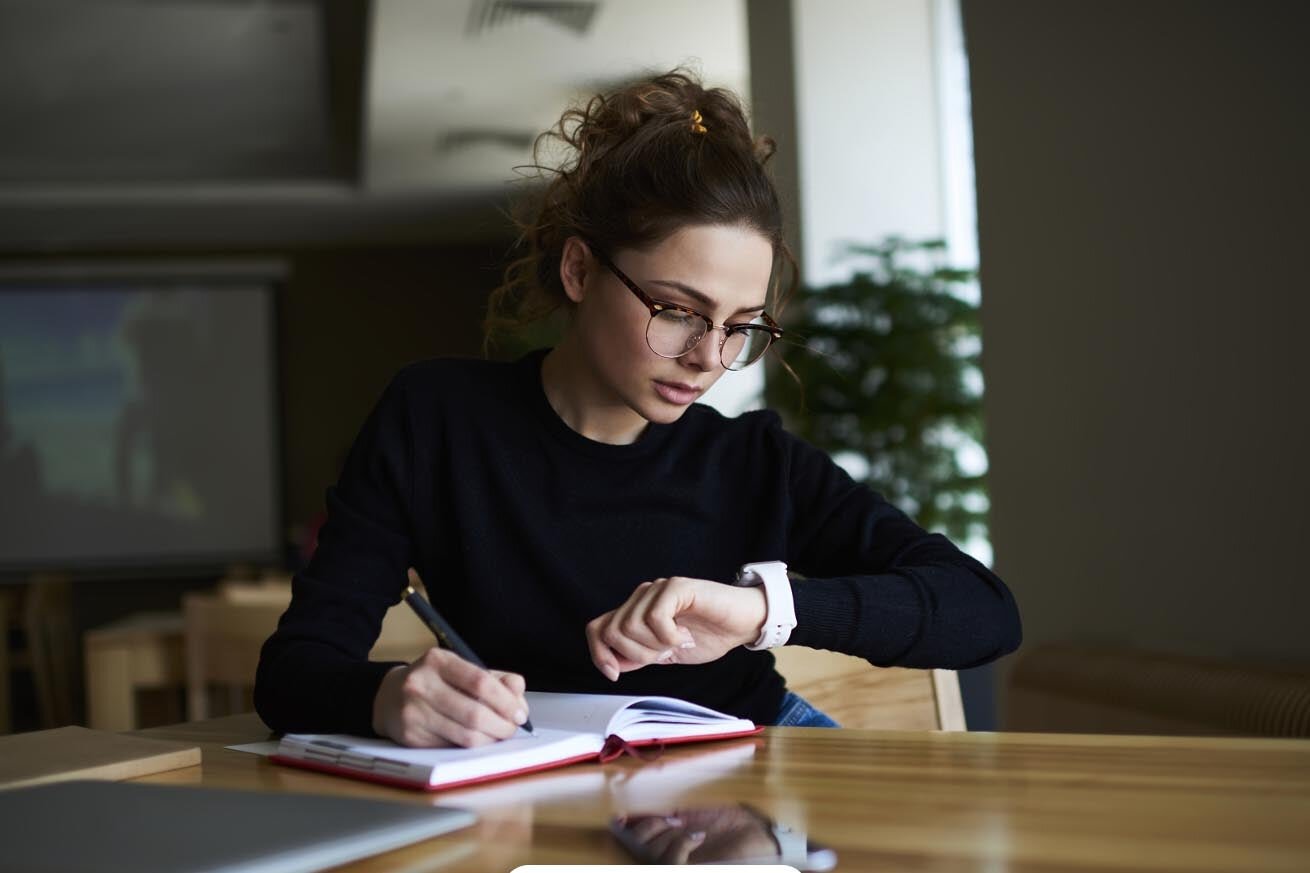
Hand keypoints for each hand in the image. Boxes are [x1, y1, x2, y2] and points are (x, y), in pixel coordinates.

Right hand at [371, 647, 528, 747]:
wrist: (389, 697)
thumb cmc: (436, 683)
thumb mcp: (462, 670)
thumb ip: (495, 679)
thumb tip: (518, 695)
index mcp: (438, 660)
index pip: (480, 682)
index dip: (506, 701)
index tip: (520, 713)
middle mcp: (421, 684)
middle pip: (474, 713)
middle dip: (502, 726)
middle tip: (512, 729)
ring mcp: (413, 712)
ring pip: (465, 736)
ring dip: (490, 740)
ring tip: (498, 736)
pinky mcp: (410, 737)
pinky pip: (451, 747)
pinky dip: (471, 747)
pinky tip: (476, 740)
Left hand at [585, 576, 767, 680]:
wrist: (743, 623)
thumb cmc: (709, 635)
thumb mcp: (666, 654)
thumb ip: (639, 656)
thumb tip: (612, 664)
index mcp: (636, 612)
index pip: (597, 628)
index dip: (598, 654)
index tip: (614, 674)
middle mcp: (642, 597)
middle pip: (612, 631)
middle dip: (637, 654)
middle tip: (665, 654)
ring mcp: (658, 589)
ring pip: (631, 625)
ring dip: (655, 645)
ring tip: (678, 642)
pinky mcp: (677, 587)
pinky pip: (655, 617)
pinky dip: (669, 636)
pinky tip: (685, 636)